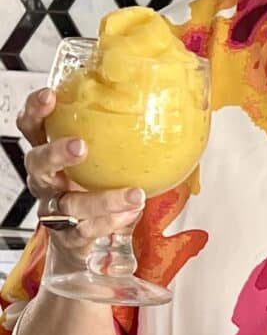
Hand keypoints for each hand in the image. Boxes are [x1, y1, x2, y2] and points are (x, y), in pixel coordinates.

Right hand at [17, 87, 144, 267]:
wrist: (81, 239)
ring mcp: (55, 210)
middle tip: (80, 146)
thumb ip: (119, 134)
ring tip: (135, 195)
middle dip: (56, 153)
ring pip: (69, 205)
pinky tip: (131, 213)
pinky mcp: (69, 236)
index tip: (51, 95)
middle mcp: (46, 180)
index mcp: (50, 154)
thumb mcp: (102, 159)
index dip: (36, 111)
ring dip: (102, 200)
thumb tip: (167, 104)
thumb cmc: (94, 187)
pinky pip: (88, 230)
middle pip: (38, 163)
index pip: (33, 127)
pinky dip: (111, 222)